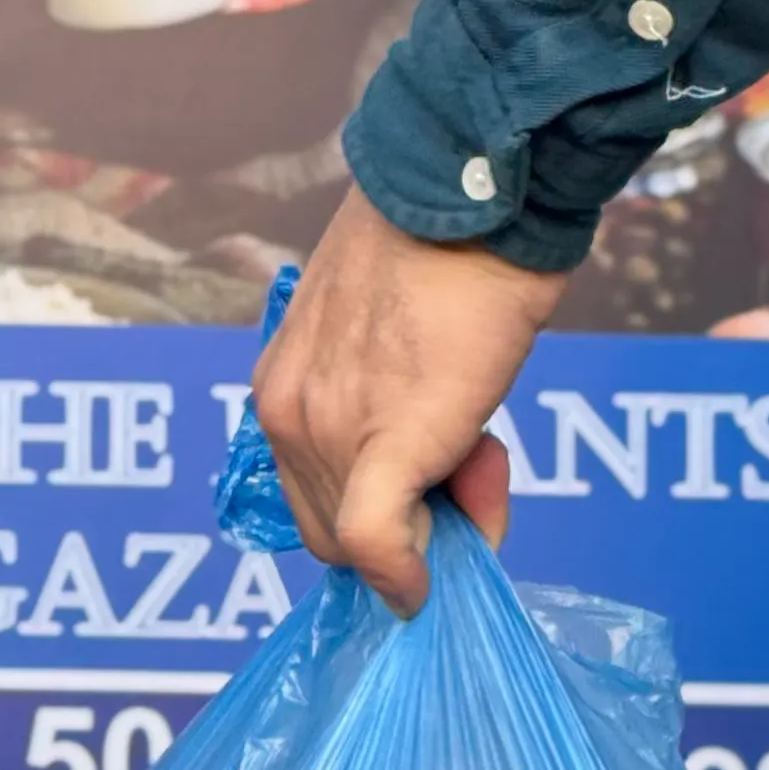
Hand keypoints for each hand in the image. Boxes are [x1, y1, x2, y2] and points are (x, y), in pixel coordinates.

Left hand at [251, 185, 567, 612]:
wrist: (473, 194)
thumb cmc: (447, 255)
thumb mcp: (384, 341)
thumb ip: (387, 412)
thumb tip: (440, 484)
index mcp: (281, 386)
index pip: (313, 497)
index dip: (379, 513)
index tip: (440, 479)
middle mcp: (286, 412)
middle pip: (333, 532)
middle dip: (406, 528)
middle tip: (477, 473)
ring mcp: (328, 428)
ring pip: (367, 542)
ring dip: (437, 525)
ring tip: (487, 453)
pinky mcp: (386, 440)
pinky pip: (376, 542)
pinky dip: (406, 574)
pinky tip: (441, 574)